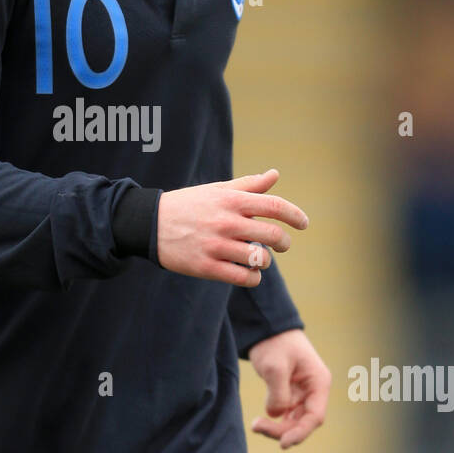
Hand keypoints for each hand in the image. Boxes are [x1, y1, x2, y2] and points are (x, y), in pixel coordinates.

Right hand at [156, 168, 307, 287]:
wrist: (149, 224)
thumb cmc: (189, 205)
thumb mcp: (217, 190)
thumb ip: (248, 185)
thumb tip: (275, 175)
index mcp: (231, 200)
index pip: (274, 207)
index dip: (295, 215)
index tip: (303, 223)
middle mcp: (226, 222)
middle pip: (273, 236)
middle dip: (284, 243)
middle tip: (282, 245)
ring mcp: (216, 246)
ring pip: (260, 259)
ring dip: (265, 261)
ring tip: (259, 258)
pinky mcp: (206, 266)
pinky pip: (243, 277)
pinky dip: (253, 277)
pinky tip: (249, 273)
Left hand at [249, 328, 330, 448]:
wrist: (266, 329)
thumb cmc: (275, 343)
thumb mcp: (274, 366)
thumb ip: (278, 393)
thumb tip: (276, 414)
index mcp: (318, 382)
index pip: (315, 416)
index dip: (300, 432)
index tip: (282, 443)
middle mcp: (314, 390)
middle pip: (304, 422)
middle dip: (283, 430)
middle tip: (257, 426)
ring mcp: (303, 393)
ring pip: (294, 421)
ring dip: (277, 428)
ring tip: (256, 425)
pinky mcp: (290, 394)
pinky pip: (286, 415)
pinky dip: (274, 421)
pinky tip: (260, 422)